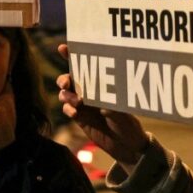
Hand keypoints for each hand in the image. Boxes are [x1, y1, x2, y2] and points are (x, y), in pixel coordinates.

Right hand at [56, 44, 147, 166]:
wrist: (126, 145)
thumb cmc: (128, 123)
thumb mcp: (120, 110)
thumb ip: (106, 101)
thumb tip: (93, 95)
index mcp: (102, 82)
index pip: (86, 65)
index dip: (73, 55)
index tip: (63, 48)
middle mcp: (90, 90)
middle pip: (70, 78)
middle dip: (65, 78)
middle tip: (66, 83)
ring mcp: (83, 103)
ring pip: (66, 93)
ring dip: (67, 95)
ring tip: (77, 102)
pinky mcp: (79, 117)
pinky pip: (67, 108)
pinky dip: (67, 108)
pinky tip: (74, 112)